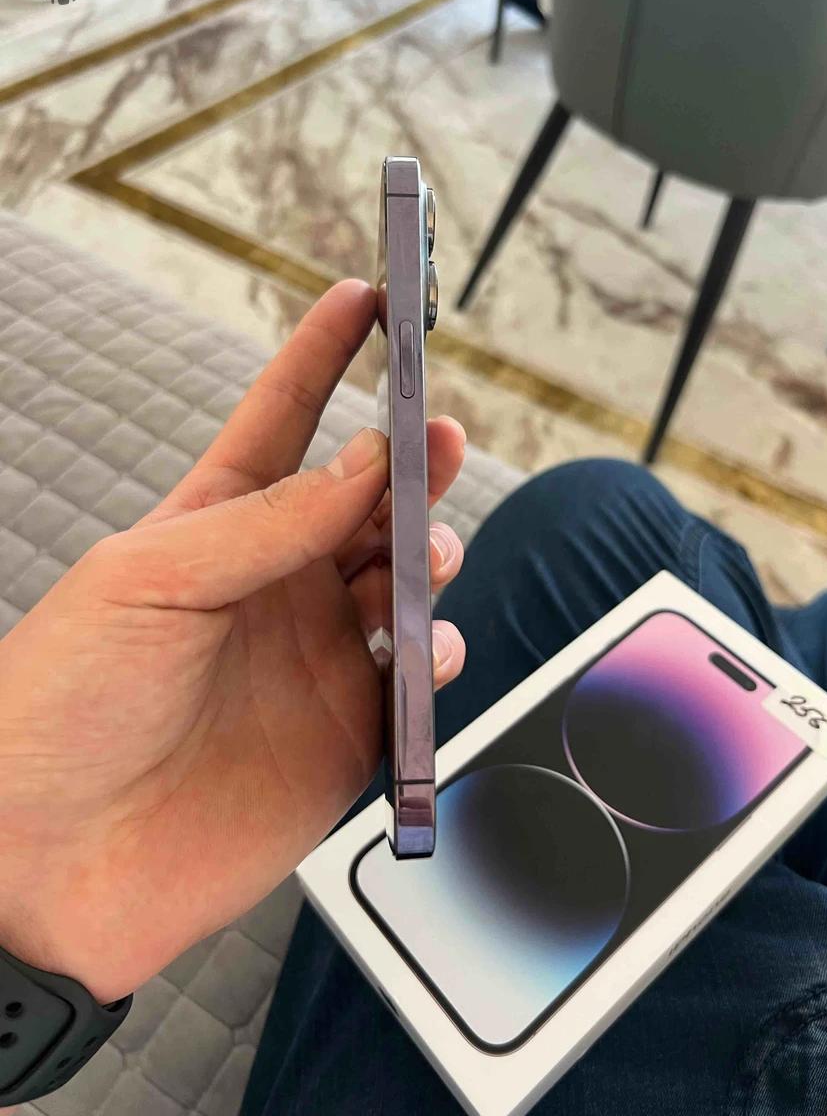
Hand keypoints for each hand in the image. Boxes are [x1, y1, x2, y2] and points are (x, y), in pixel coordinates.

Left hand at [0, 281, 465, 1003]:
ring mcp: (316, 657)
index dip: (324, 359)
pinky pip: (418, 678)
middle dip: (410, 462)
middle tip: (441, 439)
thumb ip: (269, 523)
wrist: (51, 859)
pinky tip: (430, 645)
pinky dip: (439, 652)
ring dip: (429, 554)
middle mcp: (275, 586)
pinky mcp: (348, 732)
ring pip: (404, 582)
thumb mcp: (153, 581)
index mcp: (215, 531)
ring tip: (424, 554)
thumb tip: (367, 462)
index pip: (282, 424)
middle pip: (365, 502)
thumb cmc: (65, 704)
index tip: (368, 301)